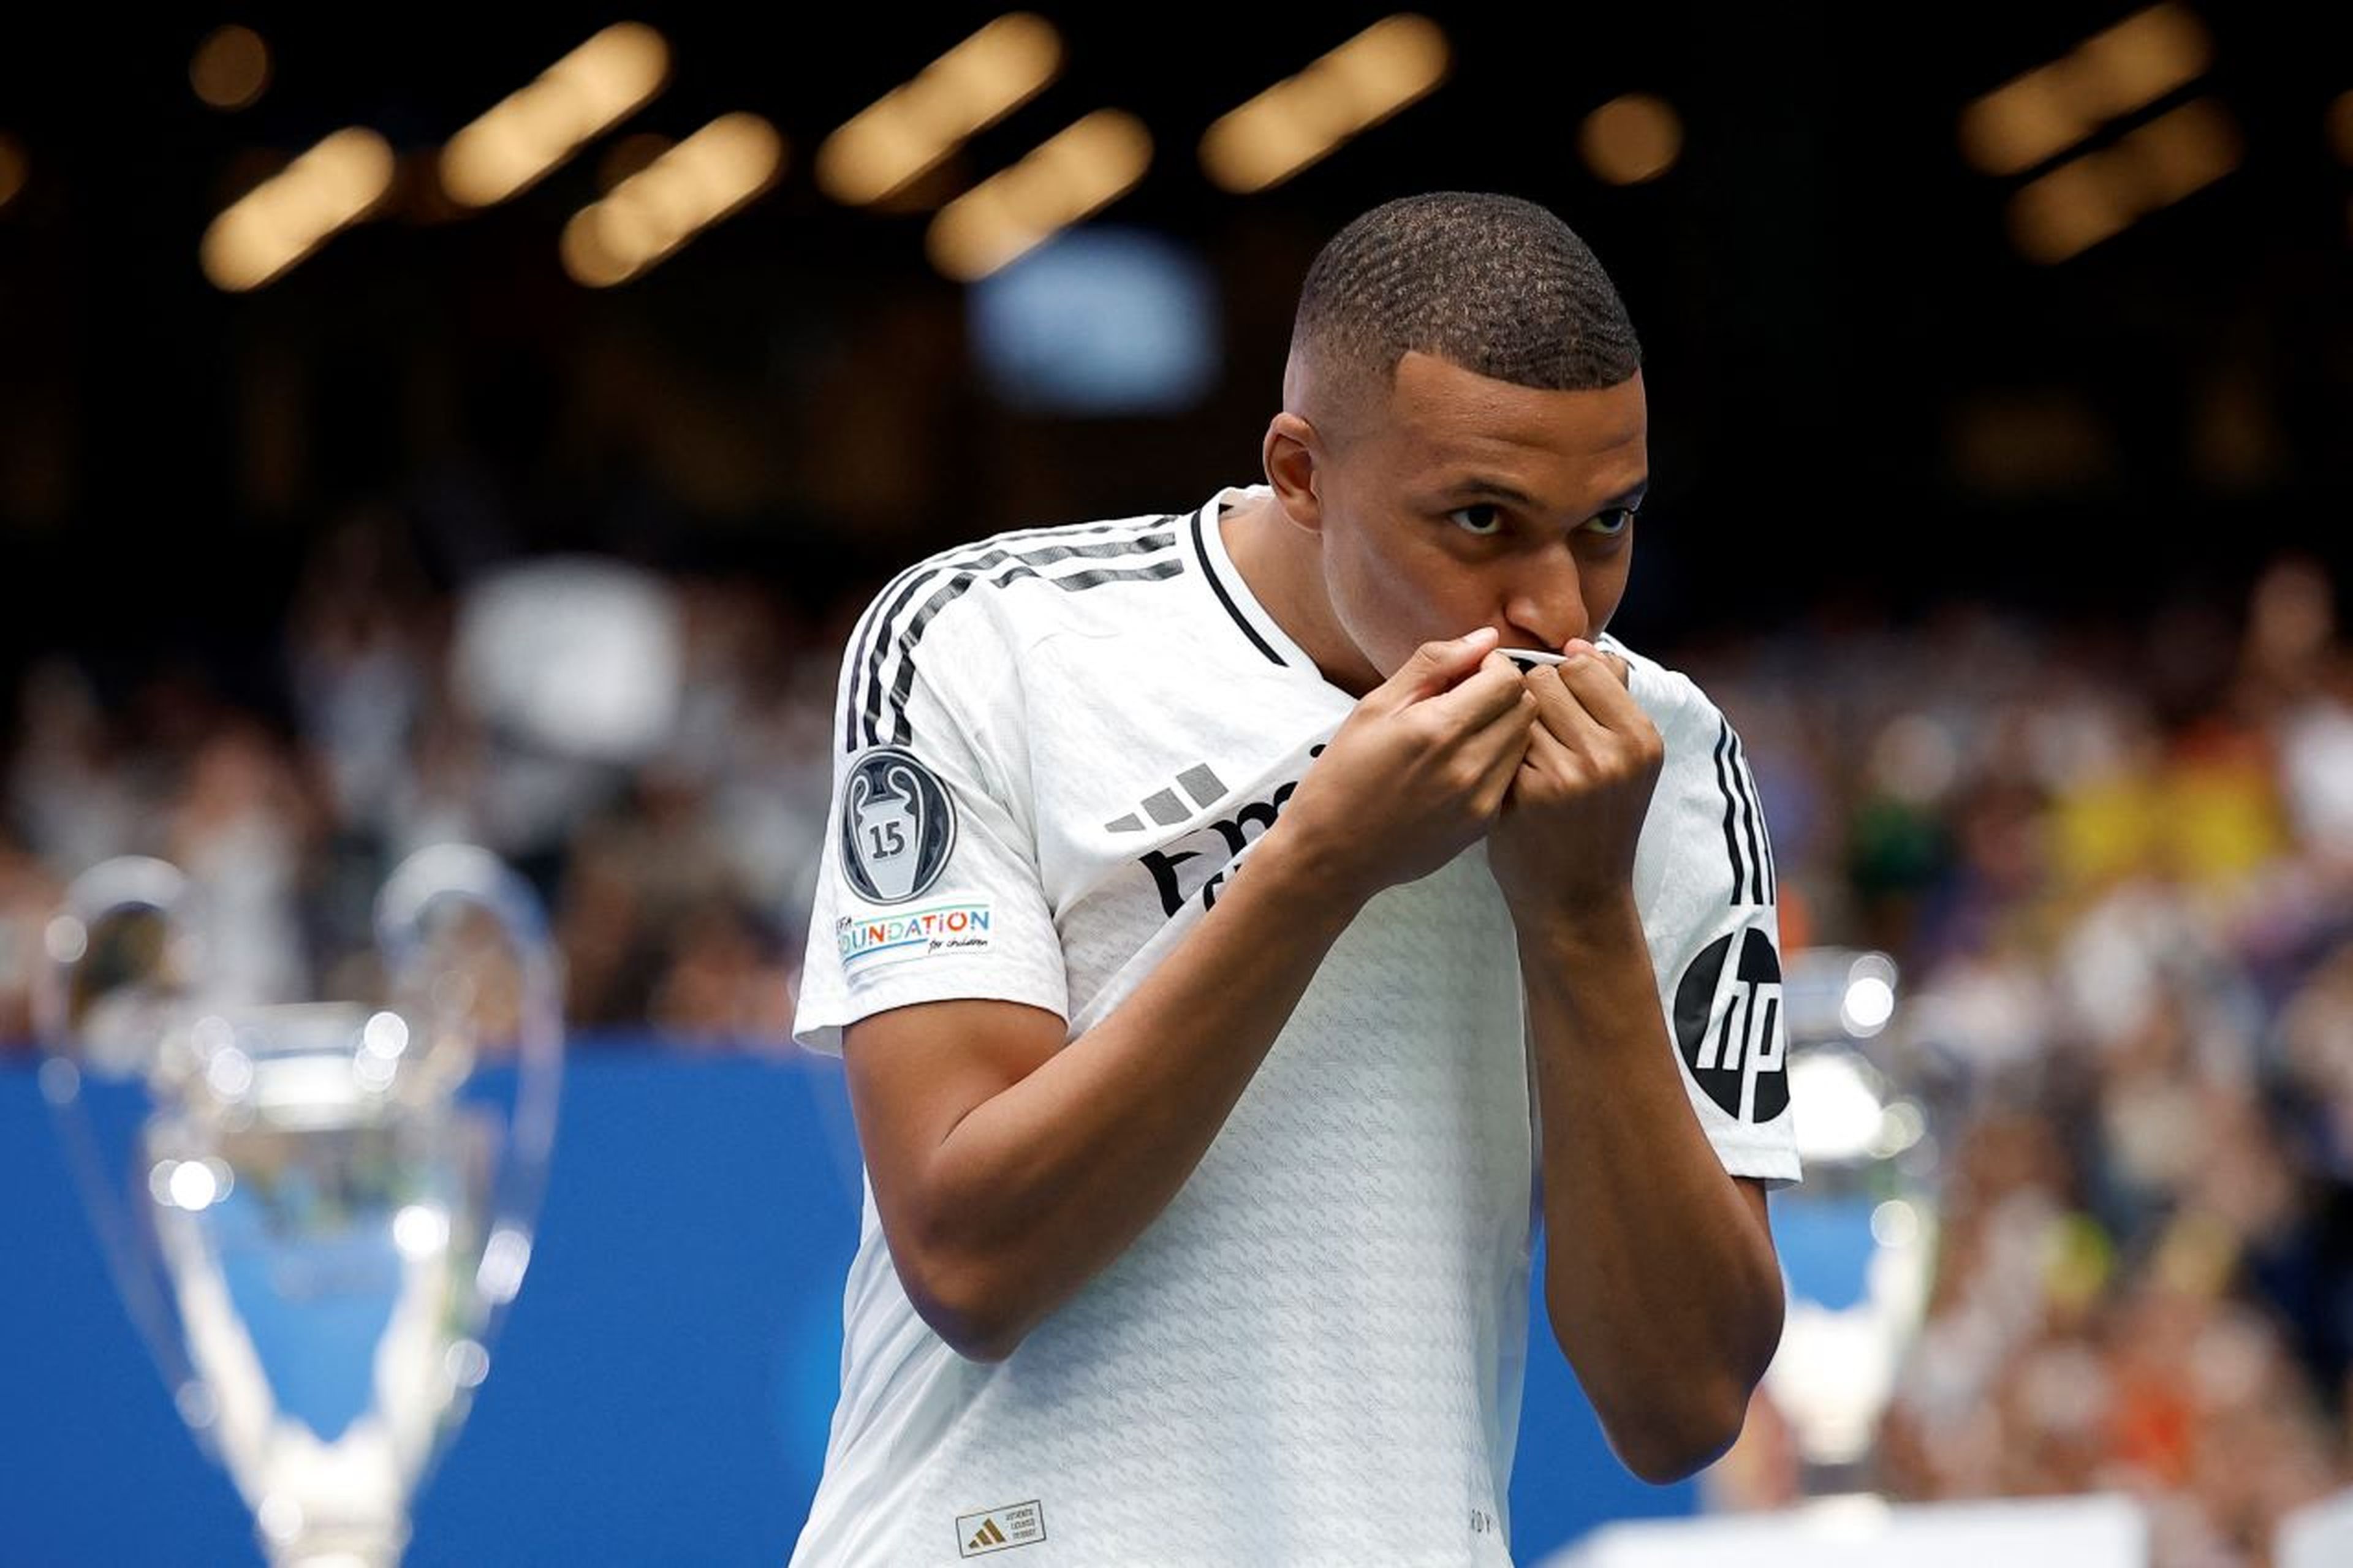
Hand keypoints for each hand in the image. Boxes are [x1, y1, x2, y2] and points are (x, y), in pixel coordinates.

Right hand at [1277, 627, 1537, 903]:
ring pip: (1524, 741)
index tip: (1466, 673)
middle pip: (1525, 707)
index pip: (1507, 678)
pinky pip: (1512, 775)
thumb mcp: (1374, 706)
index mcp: (1437, 728)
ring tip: (1463, 732)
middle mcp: (1468, 765)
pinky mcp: (1483, 824)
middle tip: (1465, 700)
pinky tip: (1461, 765)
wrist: (1332, 853)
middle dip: (1502, 693)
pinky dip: (1497, 760)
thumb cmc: (1343, 774)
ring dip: (1504, 725)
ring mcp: (1480, 799)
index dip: (1491, 665)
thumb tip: (1485, 638)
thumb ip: (1432, 665)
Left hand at [1486, 638, 1663, 935]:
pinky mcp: (1528, 791)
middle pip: (1548, 678)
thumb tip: (1580, 644)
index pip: (1587, 664)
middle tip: (1540, 739)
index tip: (1560, 711)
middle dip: (1535, 700)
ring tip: (1527, 758)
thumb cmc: (1596, 821)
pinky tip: (1508, 778)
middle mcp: (1611, 752)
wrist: (1577, 897)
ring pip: (1519, 705)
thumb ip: (1610, 698)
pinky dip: (1498, 752)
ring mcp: (1569, 773)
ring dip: (1514, 723)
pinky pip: (1500, 738)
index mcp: (1641, 737)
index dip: (1563, 681)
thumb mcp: (1626, 761)